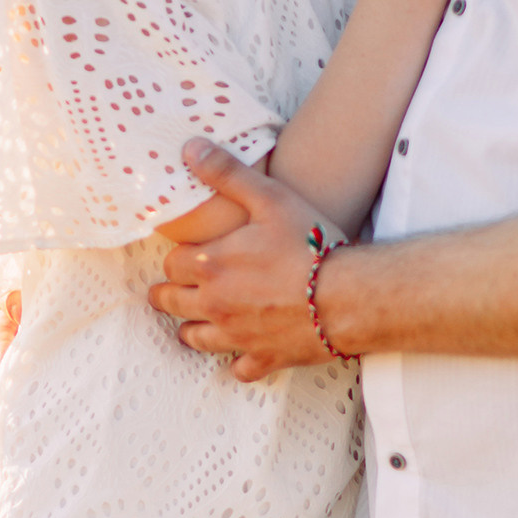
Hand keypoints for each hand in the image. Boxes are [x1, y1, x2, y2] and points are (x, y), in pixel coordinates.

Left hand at [148, 142, 334, 380]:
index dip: (177, 257)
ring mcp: (236, 336)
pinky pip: (239, 369)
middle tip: (174, 288)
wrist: (349, 297)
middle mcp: (214, 304)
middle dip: (169, 293)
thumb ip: (227, 173)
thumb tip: (190, 148)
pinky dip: (238, 361)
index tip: (186, 254)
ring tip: (197, 320)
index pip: (171, 263)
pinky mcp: (263, 358)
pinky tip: (243, 352)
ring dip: (191, 327)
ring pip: (194, 338)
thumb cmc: (310, 245)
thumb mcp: (270, 197)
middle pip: (170, 301)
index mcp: (210, 264)